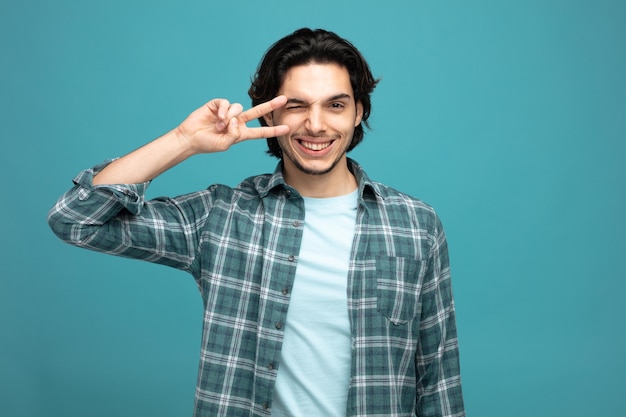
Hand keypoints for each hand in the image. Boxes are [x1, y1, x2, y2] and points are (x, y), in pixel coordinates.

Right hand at [175, 95, 289, 154]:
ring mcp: (228, 112)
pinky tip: (217, 117)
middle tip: (284, 99)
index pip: (260, 132)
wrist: (190, 137)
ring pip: (238, 107)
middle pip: (258, 112)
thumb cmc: (207, 144)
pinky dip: (224, 110)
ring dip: (229, 117)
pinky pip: (227, 103)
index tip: (287, 128)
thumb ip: (234, 134)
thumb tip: (236, 119)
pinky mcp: (218, 105)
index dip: (273, 130)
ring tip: (219, 126)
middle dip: (271, 105)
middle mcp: (237, 121)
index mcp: (241, 133)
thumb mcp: (224, 145)